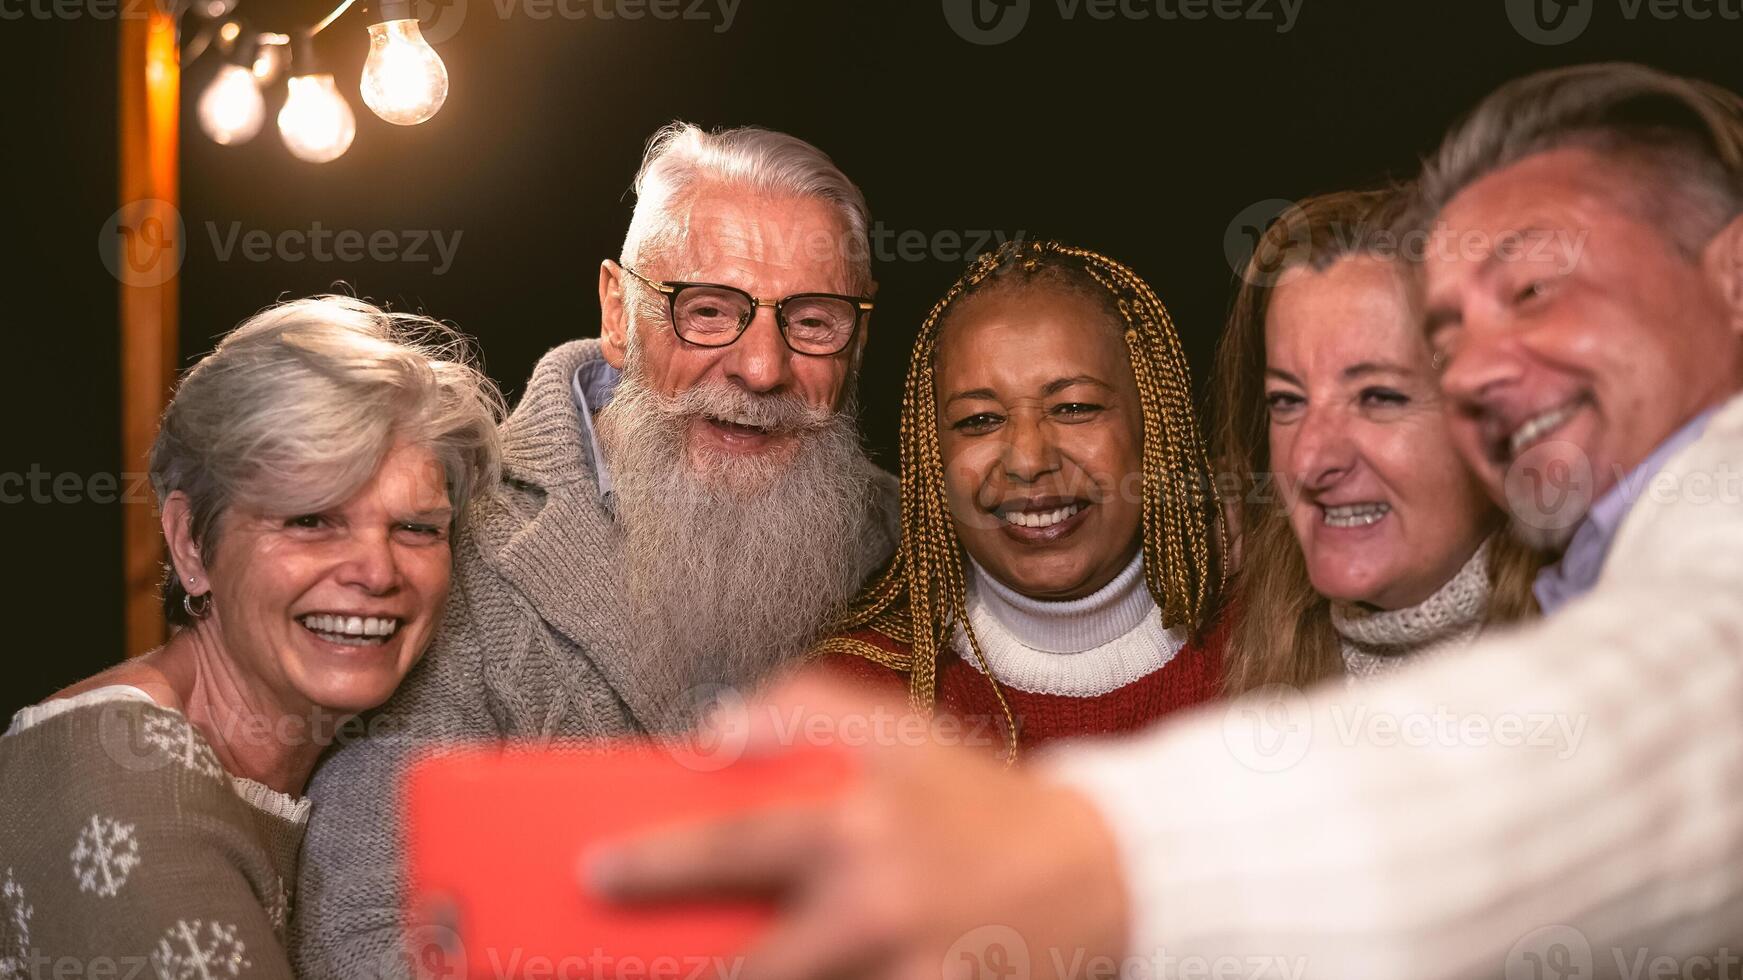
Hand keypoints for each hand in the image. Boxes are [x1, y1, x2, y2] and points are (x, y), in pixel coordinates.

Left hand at [585, 674, 1130, 979]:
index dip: (655, 862)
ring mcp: (911, 970)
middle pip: (757, 967)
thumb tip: (712, 727)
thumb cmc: (982, 799)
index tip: (595, 871)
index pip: (733, 845)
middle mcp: (878, 903)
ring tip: (708, 977)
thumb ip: (802, 707)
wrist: (1096, 871)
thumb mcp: (901, 728)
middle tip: (634, 969)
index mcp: (859, 821)